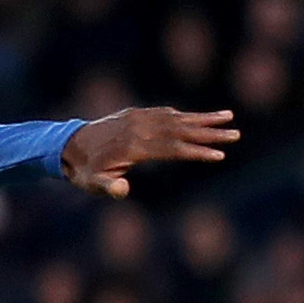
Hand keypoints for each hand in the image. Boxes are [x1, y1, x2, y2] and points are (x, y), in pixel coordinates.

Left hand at [61, 107, 236, 198]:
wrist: (67, 146)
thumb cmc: (83, 171)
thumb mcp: (92, 184)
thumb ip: (109, 187)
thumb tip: (123, 190)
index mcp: (133, 147)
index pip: (173, 149)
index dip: (196, 152)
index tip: (219, 155)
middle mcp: (139, 128)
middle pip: (181, 130)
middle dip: (211, 133)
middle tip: (236, 134)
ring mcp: (137, 118)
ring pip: (176, 117)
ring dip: (203, 118)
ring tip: (229, 117)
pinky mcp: (135, 113)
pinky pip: (164, 112)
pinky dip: (184, 114)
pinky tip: (201, 117)